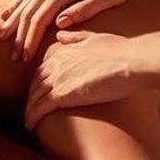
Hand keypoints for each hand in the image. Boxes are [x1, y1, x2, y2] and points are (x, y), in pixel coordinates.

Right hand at [0, 0, 144, 62]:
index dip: (30, 39)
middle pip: (29, 11)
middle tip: (13, 56)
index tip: (25, 57)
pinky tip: (8, 13)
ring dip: (14, 21)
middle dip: (19, 35)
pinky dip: (18, 4)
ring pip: (27, 1)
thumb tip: (59, 24)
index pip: (41, 18)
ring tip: (2, 37)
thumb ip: (84, 10)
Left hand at [25, 30, 140, 128]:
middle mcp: (56, 64)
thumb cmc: (121, 51)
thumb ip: (76, 37)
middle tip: (32, 108)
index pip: (44, 68)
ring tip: (28, 120)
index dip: (39, 81)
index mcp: (63, 52)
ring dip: (29, 108)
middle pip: (36, 83)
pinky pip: (40, 108)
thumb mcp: (95, 38)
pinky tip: (30, 125)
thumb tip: (59, 34)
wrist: (130, 63)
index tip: (40, 91)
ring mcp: (57, 79)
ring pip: (35, 96)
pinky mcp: (62, 95)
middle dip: (32, 96)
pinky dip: (32, 116)